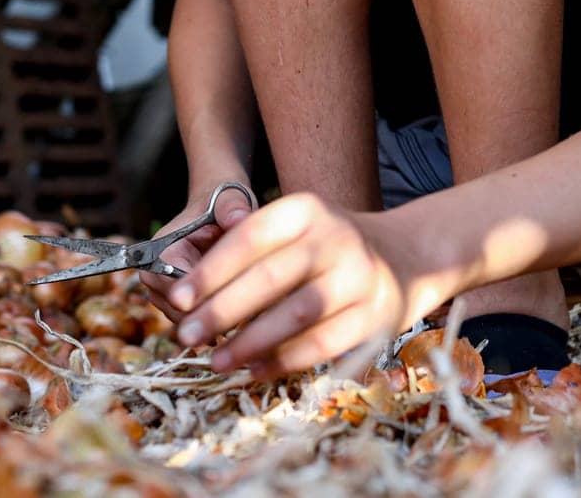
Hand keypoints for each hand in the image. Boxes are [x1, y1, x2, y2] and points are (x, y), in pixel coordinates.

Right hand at [140, 180, 254, 321]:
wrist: (217, 210)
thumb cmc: (222, 204)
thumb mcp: (231, 200)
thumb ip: (233, 207)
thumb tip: (239, 217)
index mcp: (160, 251)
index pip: (179, 290)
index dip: (211, 298)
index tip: (242, 298)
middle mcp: (153, 275)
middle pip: (181, 312)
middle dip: (215, 313)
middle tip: (251, 312)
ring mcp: (162, 293)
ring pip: (188, 323)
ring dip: (216, 321)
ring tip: (248, 312)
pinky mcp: (176, 304)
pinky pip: (195, 323)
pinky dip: (217, 322)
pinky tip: (242, 317)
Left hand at [164, 192, 440, 378]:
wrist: (403, 259)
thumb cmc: (325, 248)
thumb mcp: (294, 229)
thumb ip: (246, 250)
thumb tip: (182, 294)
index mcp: (307, 210)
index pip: (252, 237)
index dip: (211, 270)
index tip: (177, 299)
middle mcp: (337, 237)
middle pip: (271, 277)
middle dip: (222, 311)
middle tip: (186, 336)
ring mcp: (360, 277)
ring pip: (296, 314)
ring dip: (250, 341)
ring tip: (215, 362)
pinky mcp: (374, 315)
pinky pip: (322, 344)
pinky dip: (283, 361)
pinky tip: (253, 370)